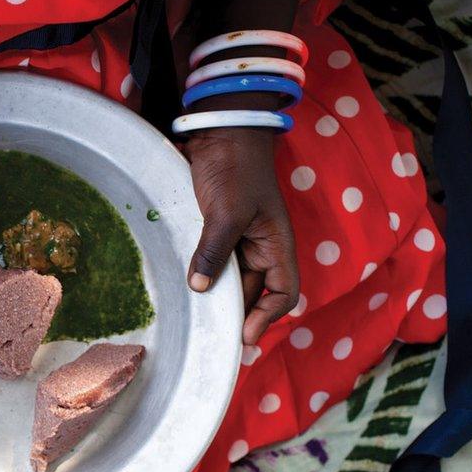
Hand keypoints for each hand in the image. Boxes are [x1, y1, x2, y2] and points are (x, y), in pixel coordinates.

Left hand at [184, 128, 299, 345]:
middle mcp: (261, 248)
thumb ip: (215, 250)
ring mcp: (239, 242)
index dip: (266, 318)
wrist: (220, 131)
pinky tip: (187, 292)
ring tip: (198, 323)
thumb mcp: (227, 211)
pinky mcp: (217, 233)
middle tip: (212, 340)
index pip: (283, 293)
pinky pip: (214, 264)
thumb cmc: (234, 167)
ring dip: (218, 300)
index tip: (242, 338)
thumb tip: (201, 288)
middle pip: (253, 294)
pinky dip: (204, 279)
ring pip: (231, 282)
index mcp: (277, 244)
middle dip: (237, 317)